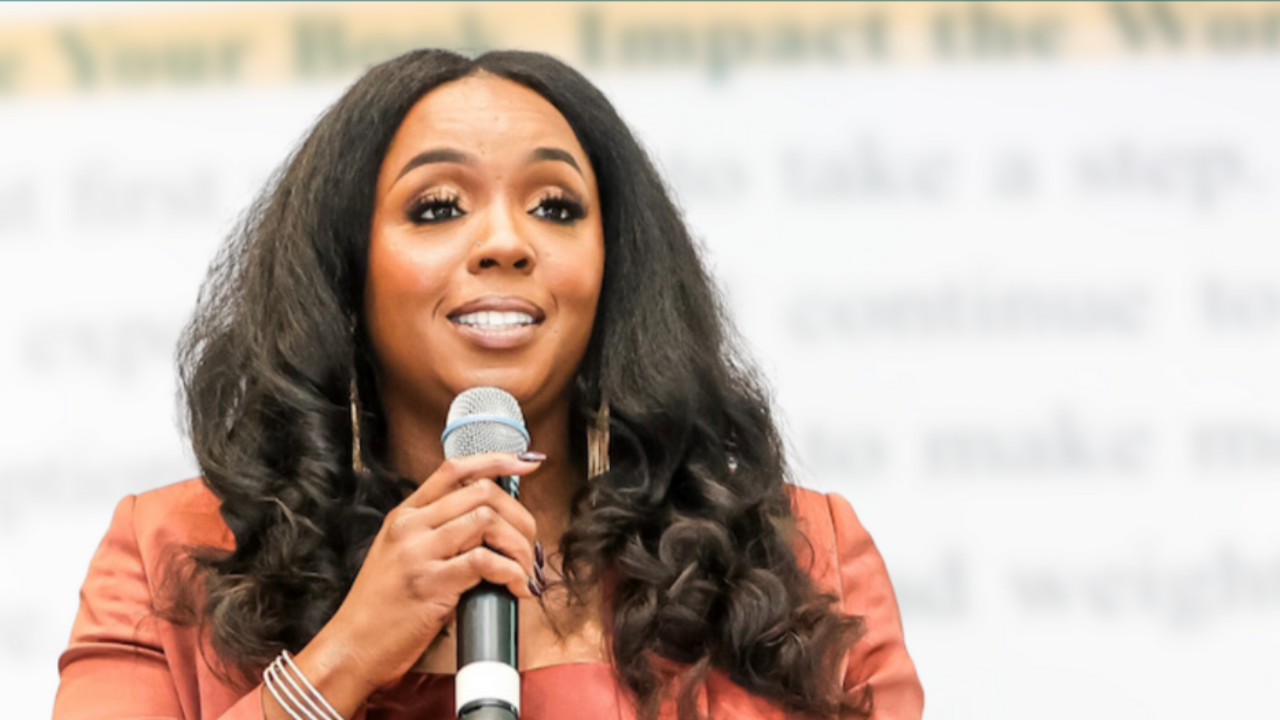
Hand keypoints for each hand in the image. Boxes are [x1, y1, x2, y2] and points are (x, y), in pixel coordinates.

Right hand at [280, 452, 542, 714]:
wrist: (351, 646)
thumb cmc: (381, 608)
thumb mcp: (402, 556)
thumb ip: (438, 535)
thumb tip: (493, 529)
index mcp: (404, 514)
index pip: (454, 469)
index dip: (497, 460)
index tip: (528, 463)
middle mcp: (411, 526)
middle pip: (481, 492)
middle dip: (520, 514)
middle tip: (531, 542)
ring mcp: (419, 553)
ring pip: (487, 521)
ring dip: (520, 545)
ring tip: (525, 570)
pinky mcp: (430, 583)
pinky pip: (485, 562)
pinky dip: (511, 573)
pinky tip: (516, 588)